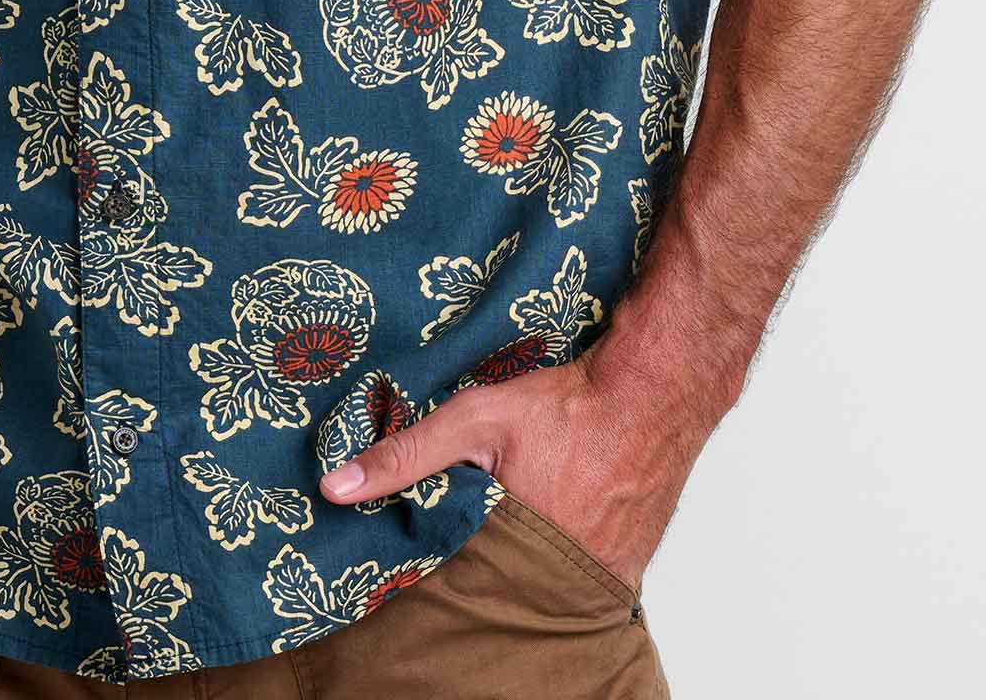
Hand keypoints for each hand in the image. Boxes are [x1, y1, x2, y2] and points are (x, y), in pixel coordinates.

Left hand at [317, 344, 715, 589]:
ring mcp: (595, 580)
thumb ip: (406, 456)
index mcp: (510, 546)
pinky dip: (557, 568)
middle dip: (473, 571)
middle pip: (495, 589)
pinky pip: (577, 585)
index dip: (428, 570)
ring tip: (501, 538)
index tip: (404, 560)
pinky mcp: (625, 574)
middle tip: (459, 542)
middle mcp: (555, 576)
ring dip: (516, 569)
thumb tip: (334, 489)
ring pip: (536, 589)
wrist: (651, 395)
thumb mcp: (472, 419)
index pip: (451, 580)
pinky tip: (546, 536)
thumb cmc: (563, 406)